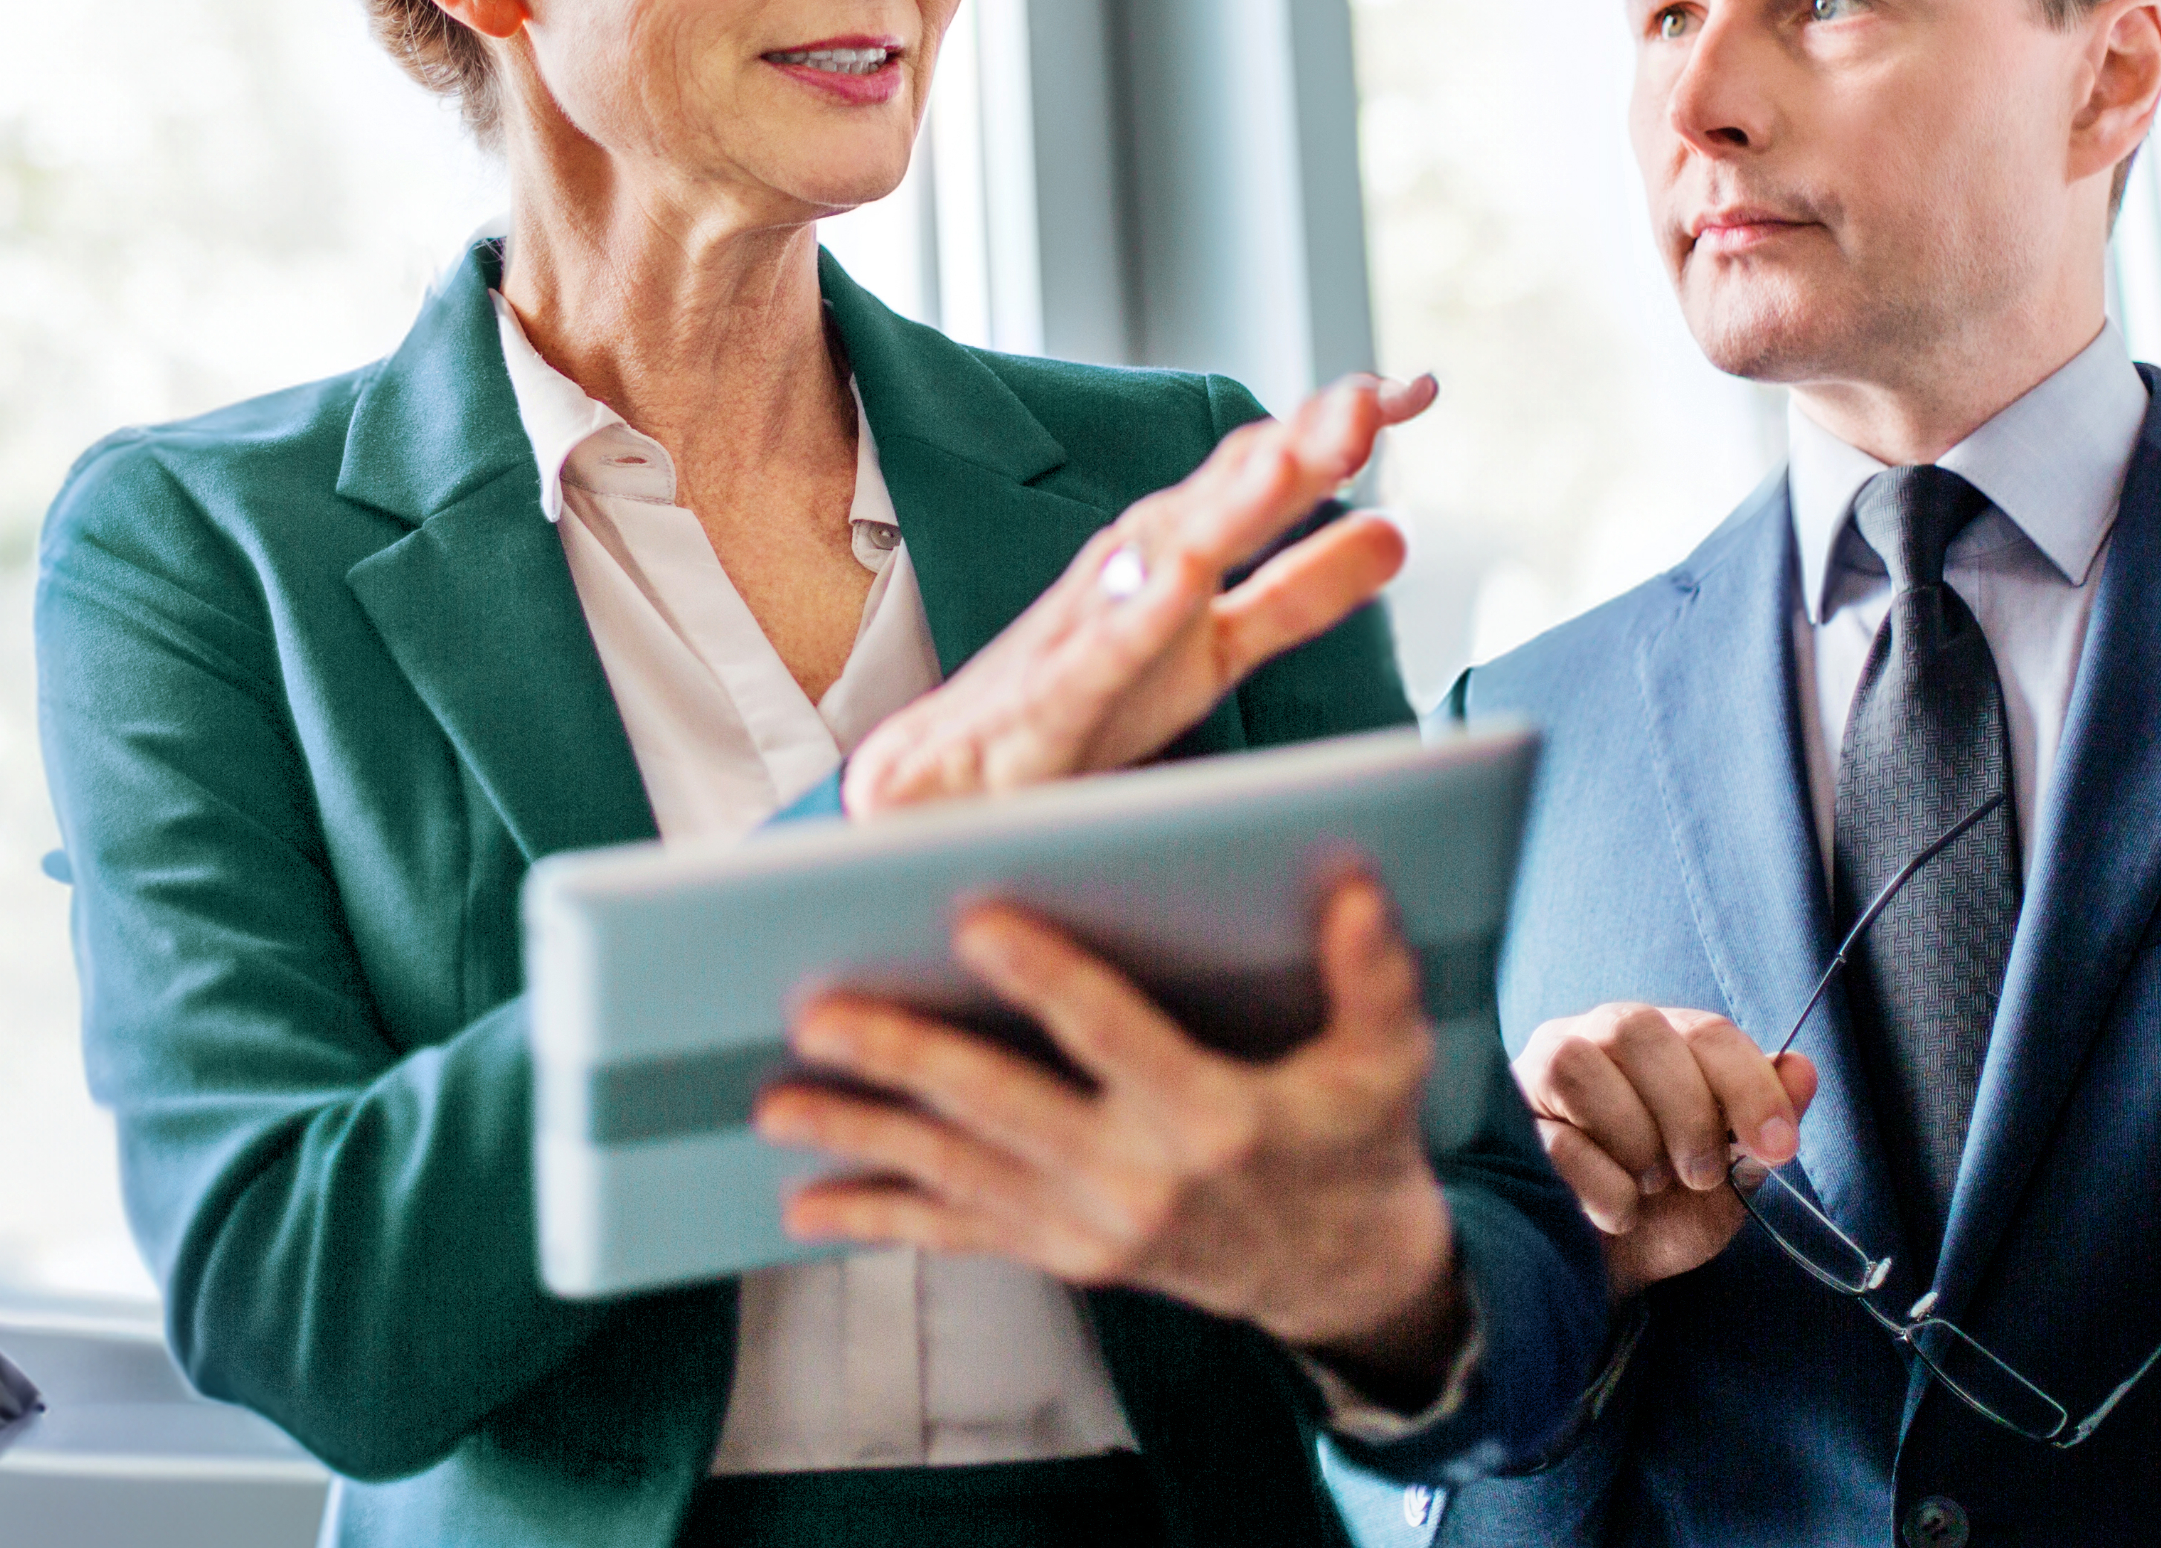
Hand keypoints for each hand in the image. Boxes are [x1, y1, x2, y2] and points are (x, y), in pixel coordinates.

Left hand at [759, 871, 1469, 1393]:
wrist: (1341, 1276)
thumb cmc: (1356, 1140)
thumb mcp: (1387, 1061)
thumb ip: (1370, 975)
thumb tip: (1356, 884)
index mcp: (1212, 1118)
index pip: (1113, 1035)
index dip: (1045, 979)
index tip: (970, 921)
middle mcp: (1139, 1182)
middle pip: (1001, 1109)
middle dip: (904, 1058)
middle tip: (817, 1012)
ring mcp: (1091, 1229)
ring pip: (957, 1173)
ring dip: (861, 1135)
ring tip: (772, 1101)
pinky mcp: (1063, 1256)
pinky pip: (959, 1235)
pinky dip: (879, 1218)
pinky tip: (804, 1202)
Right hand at [838, 373, 1434, 817]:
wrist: (941, 785)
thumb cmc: (1080, 707)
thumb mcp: (1217, 651)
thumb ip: (1299, 593)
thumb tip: (1398, 529)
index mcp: (1180, 558)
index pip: (1262, 479)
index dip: (1330, 437)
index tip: (1410, 388)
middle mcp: (1134, 572)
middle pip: (1220, 499)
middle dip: (1291, 449)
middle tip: (1366, 402)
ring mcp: (1086, 628)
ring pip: (1160, 557)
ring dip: (1222, 507)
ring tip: (1286, 464)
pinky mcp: (1046, 698)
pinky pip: (1094, 653)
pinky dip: (1133, 612)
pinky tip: (1176, 581)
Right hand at [1513, 1003, 1814, 1299]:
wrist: (1612, 1271)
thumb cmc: (1669, 1210)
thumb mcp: (1731, 1172)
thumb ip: (1765, 1121)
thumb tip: (1803, 1069)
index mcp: (1664, 1040)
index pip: (1708, 1032)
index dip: (1750, 1087)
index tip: (1778, 1147)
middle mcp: (1598, 1036)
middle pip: (1641, 1032)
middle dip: (1687, 1112)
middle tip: (1700, 1174)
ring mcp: (1545, 1072)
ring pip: (1583, 1068)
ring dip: (1636, 1143)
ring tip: (1648, 1185)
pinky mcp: (1510, 1121)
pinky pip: (1558, 1140)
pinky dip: (1605, 1189)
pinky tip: (1612, 1210)